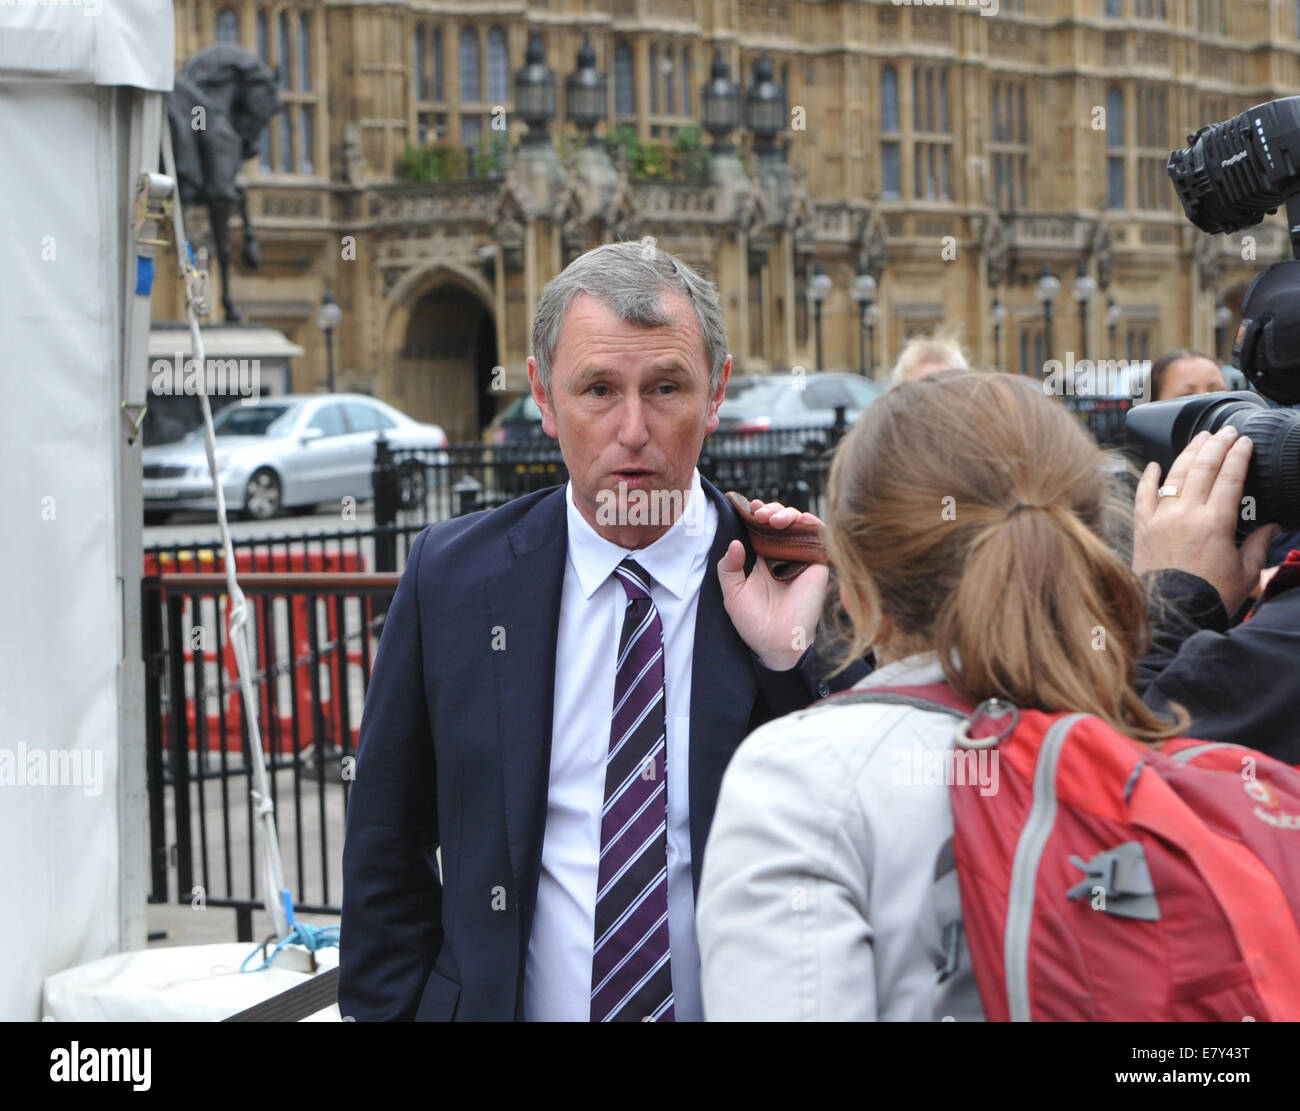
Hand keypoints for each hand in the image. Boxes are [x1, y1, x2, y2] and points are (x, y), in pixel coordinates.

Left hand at [718, 500, 829, 670]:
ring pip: (800, 524)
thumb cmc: (753, 622)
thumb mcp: (732, 592)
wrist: (774, 643)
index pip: (762, 528)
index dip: (757, 513)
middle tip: (760, 514)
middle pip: (781, 521)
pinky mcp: (817, 564)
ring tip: (773, 519)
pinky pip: (819, 537)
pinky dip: (811, 523)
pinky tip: (798, 521)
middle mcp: (783, 556)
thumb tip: (736, 543)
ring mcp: (800, 558)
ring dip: (788, 513)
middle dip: (771, 510)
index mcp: (762, 559)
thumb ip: (729, 567)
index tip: (749, 507)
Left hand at [1133, 426, 1281, 615]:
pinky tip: (1155, 465)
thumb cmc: (1208, 596)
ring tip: (1200, 439)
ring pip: (1174, 476)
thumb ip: (1258, 545)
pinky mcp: (1142, 528)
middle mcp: (1185, 515)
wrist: (1172, 614)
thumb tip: (1271, 527)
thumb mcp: (1245, 573)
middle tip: (1226, 432)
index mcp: (1214, 522)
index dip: (1239, 455)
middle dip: (1217, 445)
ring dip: (1188, 453)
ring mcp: (1160, 519)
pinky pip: (1143, 496)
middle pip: (1202, 468)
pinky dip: (1149, 479)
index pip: (1230, 477)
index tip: (1245, 442)